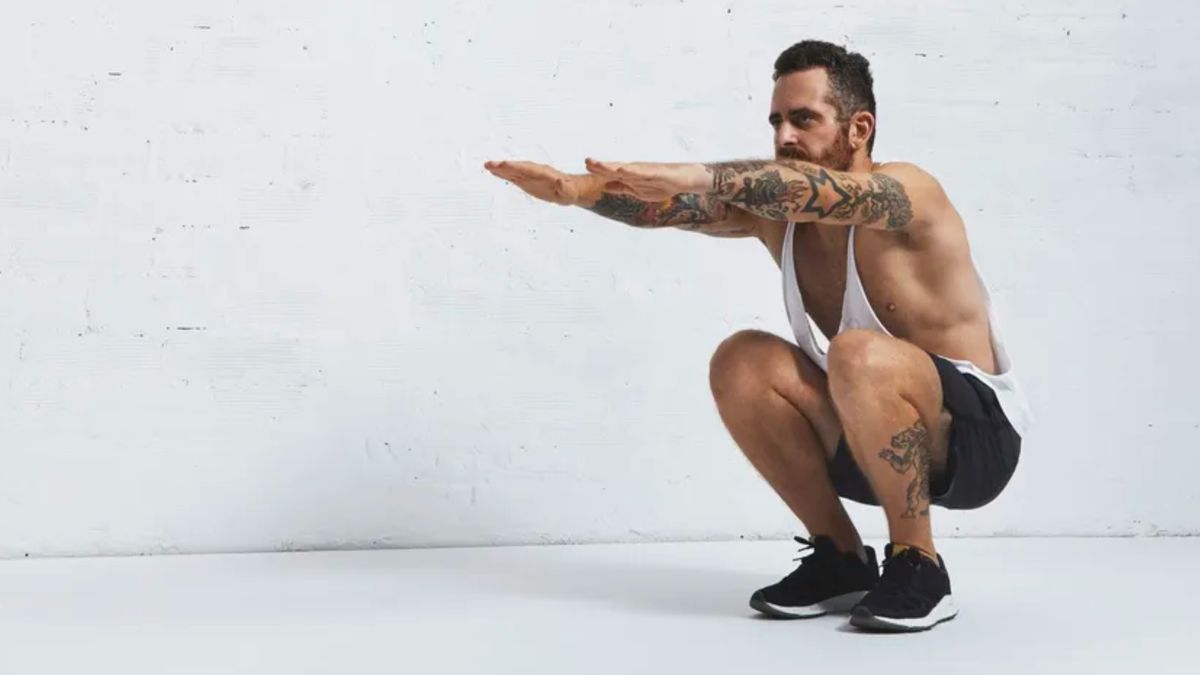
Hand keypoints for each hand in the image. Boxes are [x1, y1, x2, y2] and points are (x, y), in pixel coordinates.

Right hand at [484, 160, 579, 205]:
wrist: (568, 190)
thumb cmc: (569, 191)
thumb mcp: (569, 191)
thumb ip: (564, 187)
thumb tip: (559, 182)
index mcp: (543, 173)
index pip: (527, 168)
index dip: (516, 167)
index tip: (505, 165)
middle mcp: (534, 172)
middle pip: (517, 168)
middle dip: (504, 166)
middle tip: (490, 164)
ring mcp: (529, 176)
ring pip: (512, 171)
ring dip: (500, 169)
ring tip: (487, 166)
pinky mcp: (526, 182)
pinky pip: (512, 177)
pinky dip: (503, 174)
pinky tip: (494, 172)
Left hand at [583, 158, 710, 201]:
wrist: (685, 179)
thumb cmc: (662, 183)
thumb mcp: (638, 190)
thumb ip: (622, 187)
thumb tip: (605, 185)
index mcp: (630, 176)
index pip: (611, 173)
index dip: (598, 170)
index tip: (585, 166)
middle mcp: (636, 171)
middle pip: (615, 168)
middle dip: (601, 165)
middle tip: (586, 161)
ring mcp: (645, 171)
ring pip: (625, 168)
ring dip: (612, 166)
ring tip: (599, 164)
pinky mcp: (656, 172)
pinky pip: (641, 172)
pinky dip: (630, 171)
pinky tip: (621, 169)